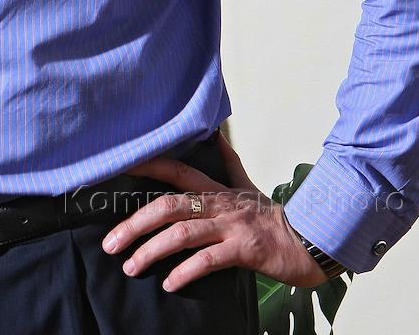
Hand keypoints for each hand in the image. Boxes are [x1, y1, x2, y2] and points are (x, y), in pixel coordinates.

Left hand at [100, 131, 328, 291]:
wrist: (309, 240)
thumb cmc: (271, 216)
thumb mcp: (246, 185)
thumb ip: (227, 162)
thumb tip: (215, 135)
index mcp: (216, 189)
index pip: (175, 171)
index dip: (147, 166)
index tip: (118, 168)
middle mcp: (219, 203)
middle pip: (169, 206)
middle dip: (135, 223)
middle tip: (110, 243)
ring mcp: (230, 226)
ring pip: (182, 233)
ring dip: (151, 250)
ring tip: (130, 266)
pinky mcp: (244, 250)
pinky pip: (208, 260)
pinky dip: (185, 271)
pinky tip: (169, 283)